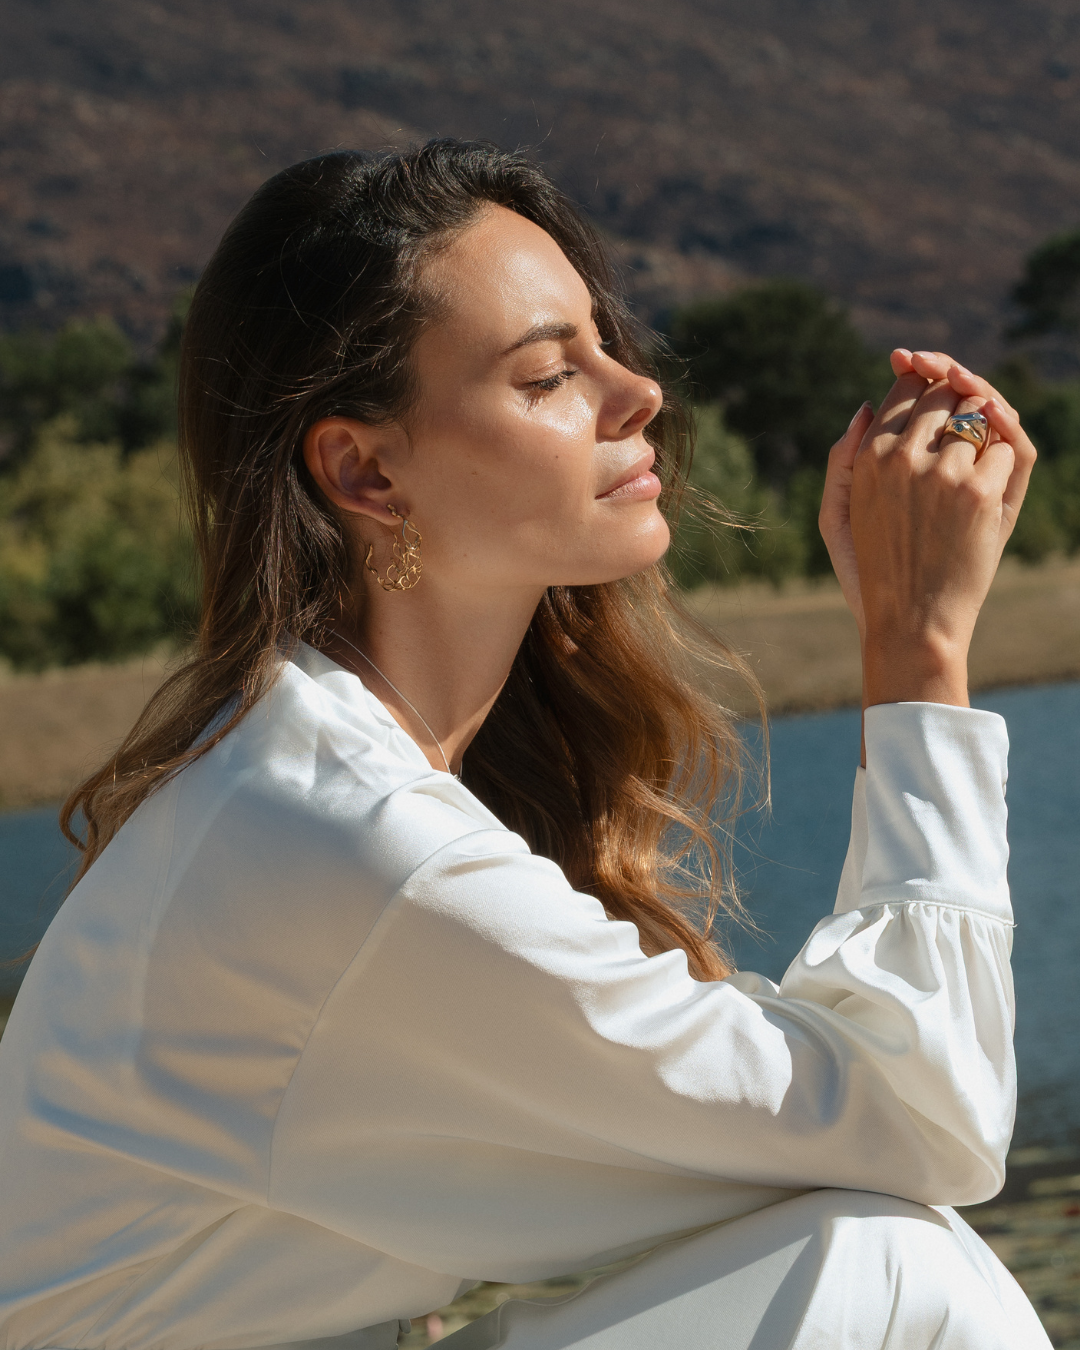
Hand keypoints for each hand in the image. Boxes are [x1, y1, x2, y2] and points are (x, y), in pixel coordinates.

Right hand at [819, 349, 1036, 707]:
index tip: (936, 391)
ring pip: (981, 416)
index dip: (926, 381)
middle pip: (947, 392)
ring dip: (984, 436)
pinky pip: (1006, 449)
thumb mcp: (836, 518)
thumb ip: (843, 459)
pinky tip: (985, 497)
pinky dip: (1003, 466)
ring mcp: (944, 473)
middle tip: (960, 439)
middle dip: (959, 404)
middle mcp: (903, 457)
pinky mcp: (980, 494)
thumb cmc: (872, 575)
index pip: (907, 388)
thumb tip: (866, 405)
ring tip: (969, 475)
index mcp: (868, 458)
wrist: (910, 625)